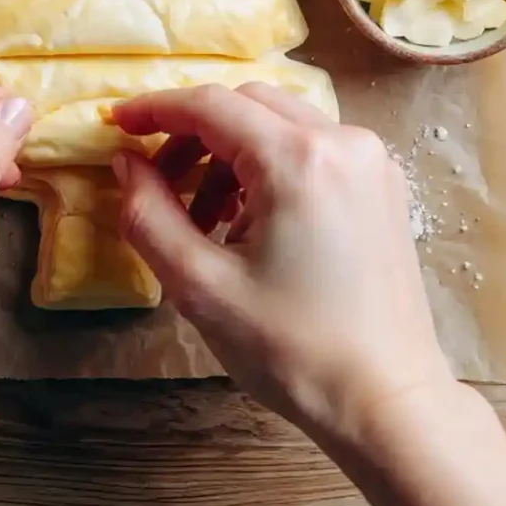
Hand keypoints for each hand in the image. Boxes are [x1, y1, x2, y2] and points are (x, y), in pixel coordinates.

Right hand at [111, 83, 453, 444]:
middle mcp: (343, 142)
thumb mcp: (199, 286)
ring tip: (204, 218)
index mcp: (298, 160)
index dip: (156, 109)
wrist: (387, 401)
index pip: (211, 106)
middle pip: (246, 104)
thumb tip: (125, 163)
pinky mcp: (381, 183)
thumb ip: (149, 214)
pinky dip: (267, 165)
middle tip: (158, 181)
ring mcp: (371, 159)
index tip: (118, 124)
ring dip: (228, 152)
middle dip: (192, 133)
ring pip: (278, 122)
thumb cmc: (292, 349)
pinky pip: (309, 146)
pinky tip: (249, 220)